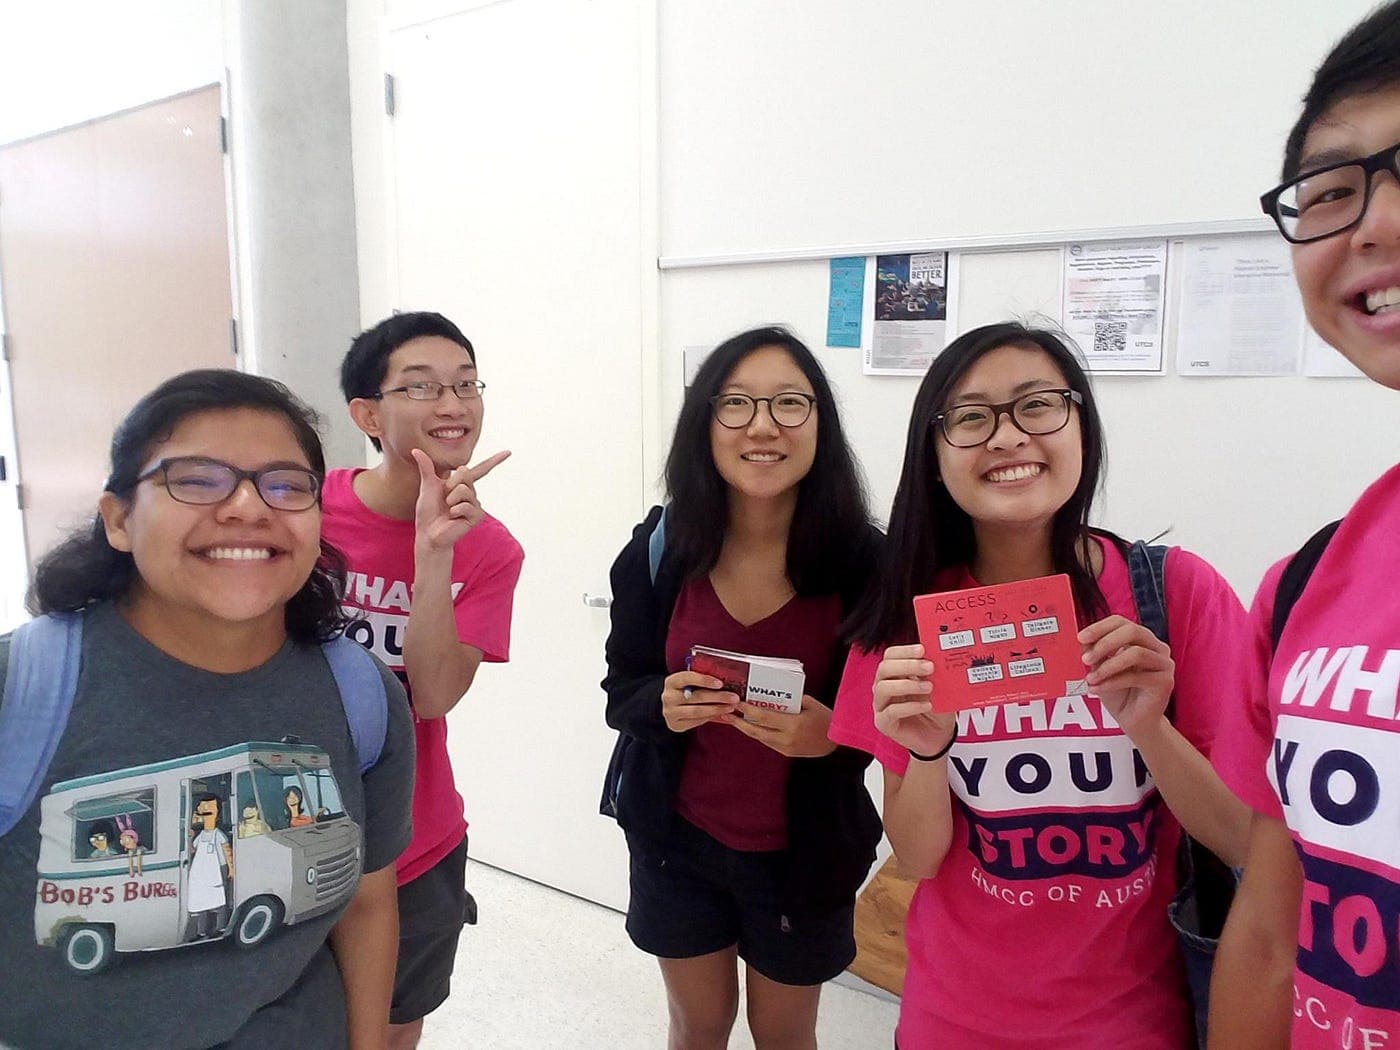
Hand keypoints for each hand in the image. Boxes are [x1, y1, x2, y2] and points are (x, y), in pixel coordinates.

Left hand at [411, 447, 509, 552]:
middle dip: (450, 483)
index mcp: (462, 484)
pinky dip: (455, 510)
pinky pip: (466, 505)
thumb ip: (426, 468)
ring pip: (464, 489)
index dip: (495, 460)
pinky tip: (453, 517)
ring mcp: (475, 504)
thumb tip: (416, 450)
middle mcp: (471, 492)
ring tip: (448, 509)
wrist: (429, 532)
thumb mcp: (427, 486)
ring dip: (451, 499)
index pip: (481, 469)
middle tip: (445, 498)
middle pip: (465, 472)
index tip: (508, 452)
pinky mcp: (477, 516)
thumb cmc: (428, 511)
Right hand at [661, 670, 738, 732]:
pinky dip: (711, 717)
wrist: (670, 706)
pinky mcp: (675, 725)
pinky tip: (721, 714)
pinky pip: (696, 721)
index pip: (687, 678)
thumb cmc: (684, 691)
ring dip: (717, 709)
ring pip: (697, 711)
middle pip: (696, 696)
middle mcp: (668, 697)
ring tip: (730, 707)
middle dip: (718, 697)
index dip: (704, 680)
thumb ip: (701, 680)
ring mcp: (670, 712)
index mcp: (671, 682)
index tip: (720, 683)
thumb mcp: (688, 682)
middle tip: (733, 697)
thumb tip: (725, 681)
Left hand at [723, 695, 836, 757]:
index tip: (736, 702)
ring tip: (732, 719)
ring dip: (745, 728)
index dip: (746, 710)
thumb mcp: (810, 703)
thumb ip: (791, 699)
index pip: (763, 716)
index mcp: (792, 724)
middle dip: (738, 721)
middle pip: (755, 730)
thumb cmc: (825, 718)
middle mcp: (786, 738)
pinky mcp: (786, 753)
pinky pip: (767, 742)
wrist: (837, 743)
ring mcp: (785, 747)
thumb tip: (772, 694)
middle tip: (725, 712)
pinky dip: (757, 733)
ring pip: (759, 737)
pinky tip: (750, 726)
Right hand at [872, 643, 956, 755]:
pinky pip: (891, 711)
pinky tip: (926, 705)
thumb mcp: (939, 687)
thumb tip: (936, 657)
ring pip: (883, 688)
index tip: (922, 649)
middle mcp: (883, 686)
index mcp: (894, 674)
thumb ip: (934, 674)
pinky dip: (910, 706)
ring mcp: (881, 705)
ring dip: (907, 685)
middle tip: (929, 667)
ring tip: (929, 687)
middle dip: (907, 665)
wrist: (938, 736)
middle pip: (884, 668)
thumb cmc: (936, 709)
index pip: (891, 656)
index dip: (904, 651)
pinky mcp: (884, 723)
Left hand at [1078, 615, 1174, 739]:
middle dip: (1105, 643)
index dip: (1100, 627)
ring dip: (1108, 666)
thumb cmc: (1118, 692)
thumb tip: (1082, 641)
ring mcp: (1164, 663)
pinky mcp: (1165, 681)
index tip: (1080, 638)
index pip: (1121, 622)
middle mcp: (1156, 647)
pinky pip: (1136, 677)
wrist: (1134, 721)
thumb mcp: (1100, 668)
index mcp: (1140, 638)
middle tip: (1085, 658)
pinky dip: (1111, 682)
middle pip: (1133, 631)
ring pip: (1136, 653)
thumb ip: (1094, 653)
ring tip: (1090, 678)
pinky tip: (1096, 690)